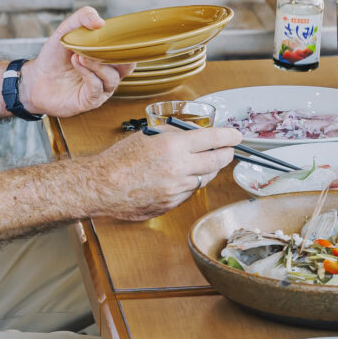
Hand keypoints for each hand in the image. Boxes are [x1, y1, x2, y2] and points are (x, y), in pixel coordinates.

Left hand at [19, 6, 133, 118]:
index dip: (123, 44)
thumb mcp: (66, 30)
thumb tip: (100, 21)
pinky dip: (89, 74)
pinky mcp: (90, 101)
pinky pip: (98, 88)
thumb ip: (82, 18)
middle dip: (115, 55)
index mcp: (106, 58)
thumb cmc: (54, 57)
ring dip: (97, 64)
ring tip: (80, 55)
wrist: (36, 78)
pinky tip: (77, 63)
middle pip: (127, 67)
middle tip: (98, 46)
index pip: (127, 53)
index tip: (112, 35)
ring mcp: (100, 89)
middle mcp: (107, 74)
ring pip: (112, 78)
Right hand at [91, 126, 242, 221]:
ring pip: (204, 178)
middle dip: (226, 154)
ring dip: (206, 169)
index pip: (213, 138)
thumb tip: (195, 133)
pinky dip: (189, 184)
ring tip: (200, 162)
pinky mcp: (171, 204)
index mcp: (173, 146)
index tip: (236, 135)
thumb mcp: (149, 136)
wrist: (101, 186)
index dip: (229, 136)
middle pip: (217, 161)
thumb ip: (175, 134)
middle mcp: (179, 168)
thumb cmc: (119, 159)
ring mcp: (176, 189)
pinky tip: (179, 178)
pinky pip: (189, 193)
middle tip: (228, 149)